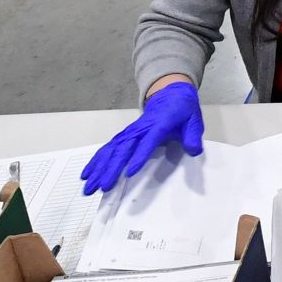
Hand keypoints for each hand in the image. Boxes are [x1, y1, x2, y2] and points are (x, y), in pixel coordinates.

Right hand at [79, 81, 203, 194]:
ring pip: (111, 150)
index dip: (139, 156)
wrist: (171, 94)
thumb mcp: (193, 121)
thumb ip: (193, 136)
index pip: (147, 141)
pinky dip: (96, 161)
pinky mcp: (124, 136)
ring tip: (89, 186)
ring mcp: (129, 132)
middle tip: (102, 187)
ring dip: (99, 168)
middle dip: (111, 168)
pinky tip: (86, 174)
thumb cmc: (182, 111)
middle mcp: (140, 129)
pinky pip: (107, 148)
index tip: (130, 172)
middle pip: (123, 148)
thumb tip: (194, 151)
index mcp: (159, 124)